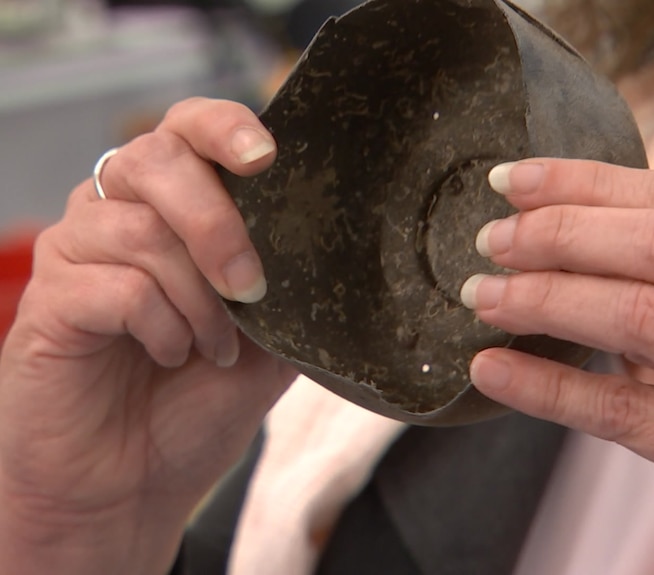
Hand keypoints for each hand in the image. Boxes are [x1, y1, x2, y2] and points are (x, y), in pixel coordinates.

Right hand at [0, 98, 295, 574]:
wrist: (135, 485)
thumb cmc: (193, 407)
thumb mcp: (268, 344)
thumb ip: (291, 290)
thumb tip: (334, 251)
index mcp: (169, 209)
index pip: (186, 129)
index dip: (223, 126)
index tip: (264, 157)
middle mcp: (115, 215)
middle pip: (155, 158)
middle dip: (217, 221)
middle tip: (250, 286)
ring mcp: (75, 255)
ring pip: (140, 228)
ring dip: (197, 297)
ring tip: (214, 348)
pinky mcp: (48, 303)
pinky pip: (111, 285)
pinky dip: (159, 323)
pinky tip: (171, 354)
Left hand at [463, 159, 653, 574]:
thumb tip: (571, 246)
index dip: (589, 183)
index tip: (517, 179)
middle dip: (560, 234)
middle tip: (492, 240)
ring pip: (640, 317)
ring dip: (543, 299)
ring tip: (483, 296)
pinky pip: (624, 412)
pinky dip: (546, 386)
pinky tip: (493, 370)